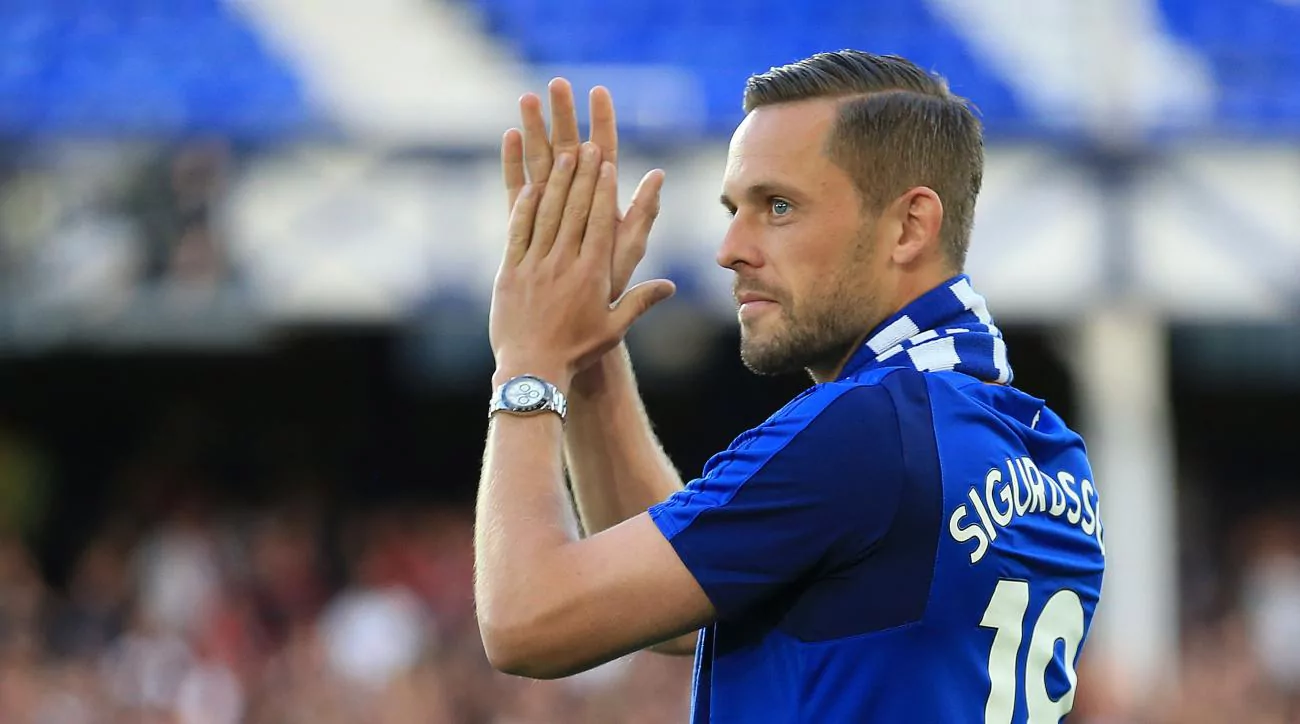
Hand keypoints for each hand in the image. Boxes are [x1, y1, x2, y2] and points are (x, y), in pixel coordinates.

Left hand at [490, 142, 674, 390]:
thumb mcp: (613, 328)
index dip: (603, 189)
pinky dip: (525, 207)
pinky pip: (518, 232)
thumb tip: (671, 286)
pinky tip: (530, 187)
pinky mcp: (510, 272)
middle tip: (586, 145)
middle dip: (581, 175)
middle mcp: (564, 263)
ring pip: (546, 215)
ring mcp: (534, 265)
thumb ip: (640, 302)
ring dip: (555, 182)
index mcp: (592, 274)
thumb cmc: (577, 351)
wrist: (532, 371)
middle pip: (574, 209)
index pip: (600, 222)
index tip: (606, 163)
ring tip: (561, 155)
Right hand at [502, 79, 663, 303]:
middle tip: (556, 83)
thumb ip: (642, 214)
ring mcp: (551, 210)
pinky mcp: (527, 223)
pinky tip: (508, 135)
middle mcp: (577, 202)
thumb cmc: (607, 288)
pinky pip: (518, 189)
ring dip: (535, 130)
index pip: (605, 154)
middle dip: (563, 116)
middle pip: (570, 150)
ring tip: (527, 98)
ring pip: (542, 162)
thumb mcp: (628, 248)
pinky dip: (514, 163)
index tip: (598, 90)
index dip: (602, 122)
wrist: (574, 323)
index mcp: (603, 203)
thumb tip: (659, 175)